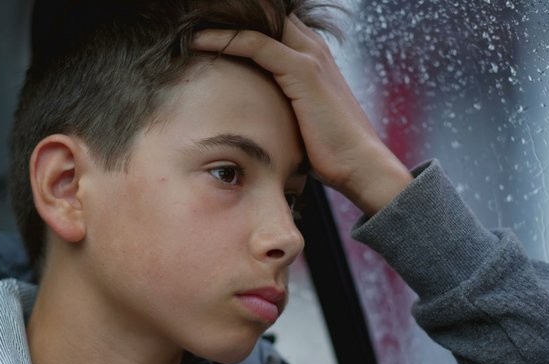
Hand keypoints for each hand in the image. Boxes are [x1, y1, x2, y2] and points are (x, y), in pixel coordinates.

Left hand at [192, 15, 411, 214]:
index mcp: (312, 56)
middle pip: (266, 15)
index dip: (240, 24)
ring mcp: (309, 57)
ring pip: (257, 23)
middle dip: (229, 16)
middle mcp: (312, 48)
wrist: (359, 164)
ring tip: (189, 24)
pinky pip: (256, 44)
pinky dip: (226, 39)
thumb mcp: (302, 119)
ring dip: (221, 22)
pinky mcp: (302, 71)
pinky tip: (199, 41)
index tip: (206, 30)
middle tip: (193, 19)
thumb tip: (256, 119)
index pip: (272, 25)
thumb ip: (283, 105)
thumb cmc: (331, 150)